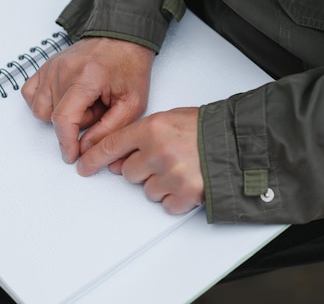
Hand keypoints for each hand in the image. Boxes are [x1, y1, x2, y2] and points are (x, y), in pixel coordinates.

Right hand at [21, 37, 154, 163]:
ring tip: (84, 103)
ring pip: (40, 109)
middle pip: (54, 116)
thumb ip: (109, 130)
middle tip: (98, 110)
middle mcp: (63, 70)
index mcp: (87, 77)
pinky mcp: (45, 66)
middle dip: (76, 123)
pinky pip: (31, 95)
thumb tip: (85, 149)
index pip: (64, 118)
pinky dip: (45, 103)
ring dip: (61, 113)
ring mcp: (51, 67)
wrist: (122, 39)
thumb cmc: (129, 67)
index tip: (72, 155)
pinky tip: (66, 99)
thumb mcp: (132, 104)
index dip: (66, 143)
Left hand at [77, 107, 203, 214]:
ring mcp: (171, 174)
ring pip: (147, 190)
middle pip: (127, 172)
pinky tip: (187, 182)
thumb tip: (121, 157)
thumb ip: (143, 134)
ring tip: (181, 168)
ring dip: (159, 184)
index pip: (112, 145)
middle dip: (140, 169)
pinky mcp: (185, 194)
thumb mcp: (171, 118)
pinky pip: (166, 204)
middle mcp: (157, 151)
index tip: (84, 166)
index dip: (94, 158)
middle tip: (161, 160)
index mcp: (152, 128)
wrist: (239, 142)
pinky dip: (175, 198)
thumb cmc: (208, 128)